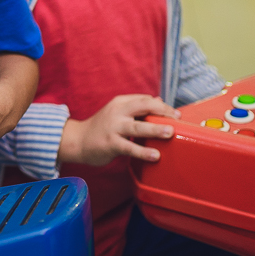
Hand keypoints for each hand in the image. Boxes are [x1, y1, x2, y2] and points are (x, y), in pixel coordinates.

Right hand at [58, 95, 178, 166]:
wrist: (77, 140)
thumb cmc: (101, 127)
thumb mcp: (117, 112)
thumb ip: (136, 106)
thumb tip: (158, 99)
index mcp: (120, 102)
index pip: (145, 99)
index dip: (162, 105)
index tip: (175, 113)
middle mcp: (117, 112)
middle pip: (143, 107)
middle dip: (162, 111)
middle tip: (177, 119)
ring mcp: (113, 127)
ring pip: (138, 127)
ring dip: (155, 129)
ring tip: (170, 133)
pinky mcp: (111, 143)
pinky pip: (130, 147)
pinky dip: (144, 151)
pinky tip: (155, 156)